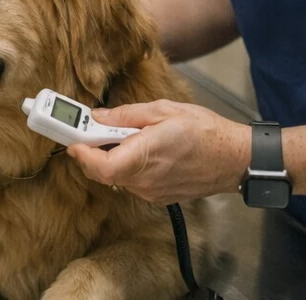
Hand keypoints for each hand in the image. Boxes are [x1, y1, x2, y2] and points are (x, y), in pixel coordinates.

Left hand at [66, 100, 250, 205]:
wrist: (234, 159)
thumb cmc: (204, 131)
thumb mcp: (163, 110)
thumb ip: (127, 114)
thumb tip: (98, 116)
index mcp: (145, 157)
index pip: (101, 166)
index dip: (81, 155)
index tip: (72, 140)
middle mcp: (145, 180)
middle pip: (103, 172)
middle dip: (90, 152)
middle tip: (85, 130)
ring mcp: (152, 191)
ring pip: (117, 176)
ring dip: (110, 157)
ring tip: (120, 135)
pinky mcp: (158, 196)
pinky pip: (132, 181)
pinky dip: (127, 165)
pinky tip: (137, 148)